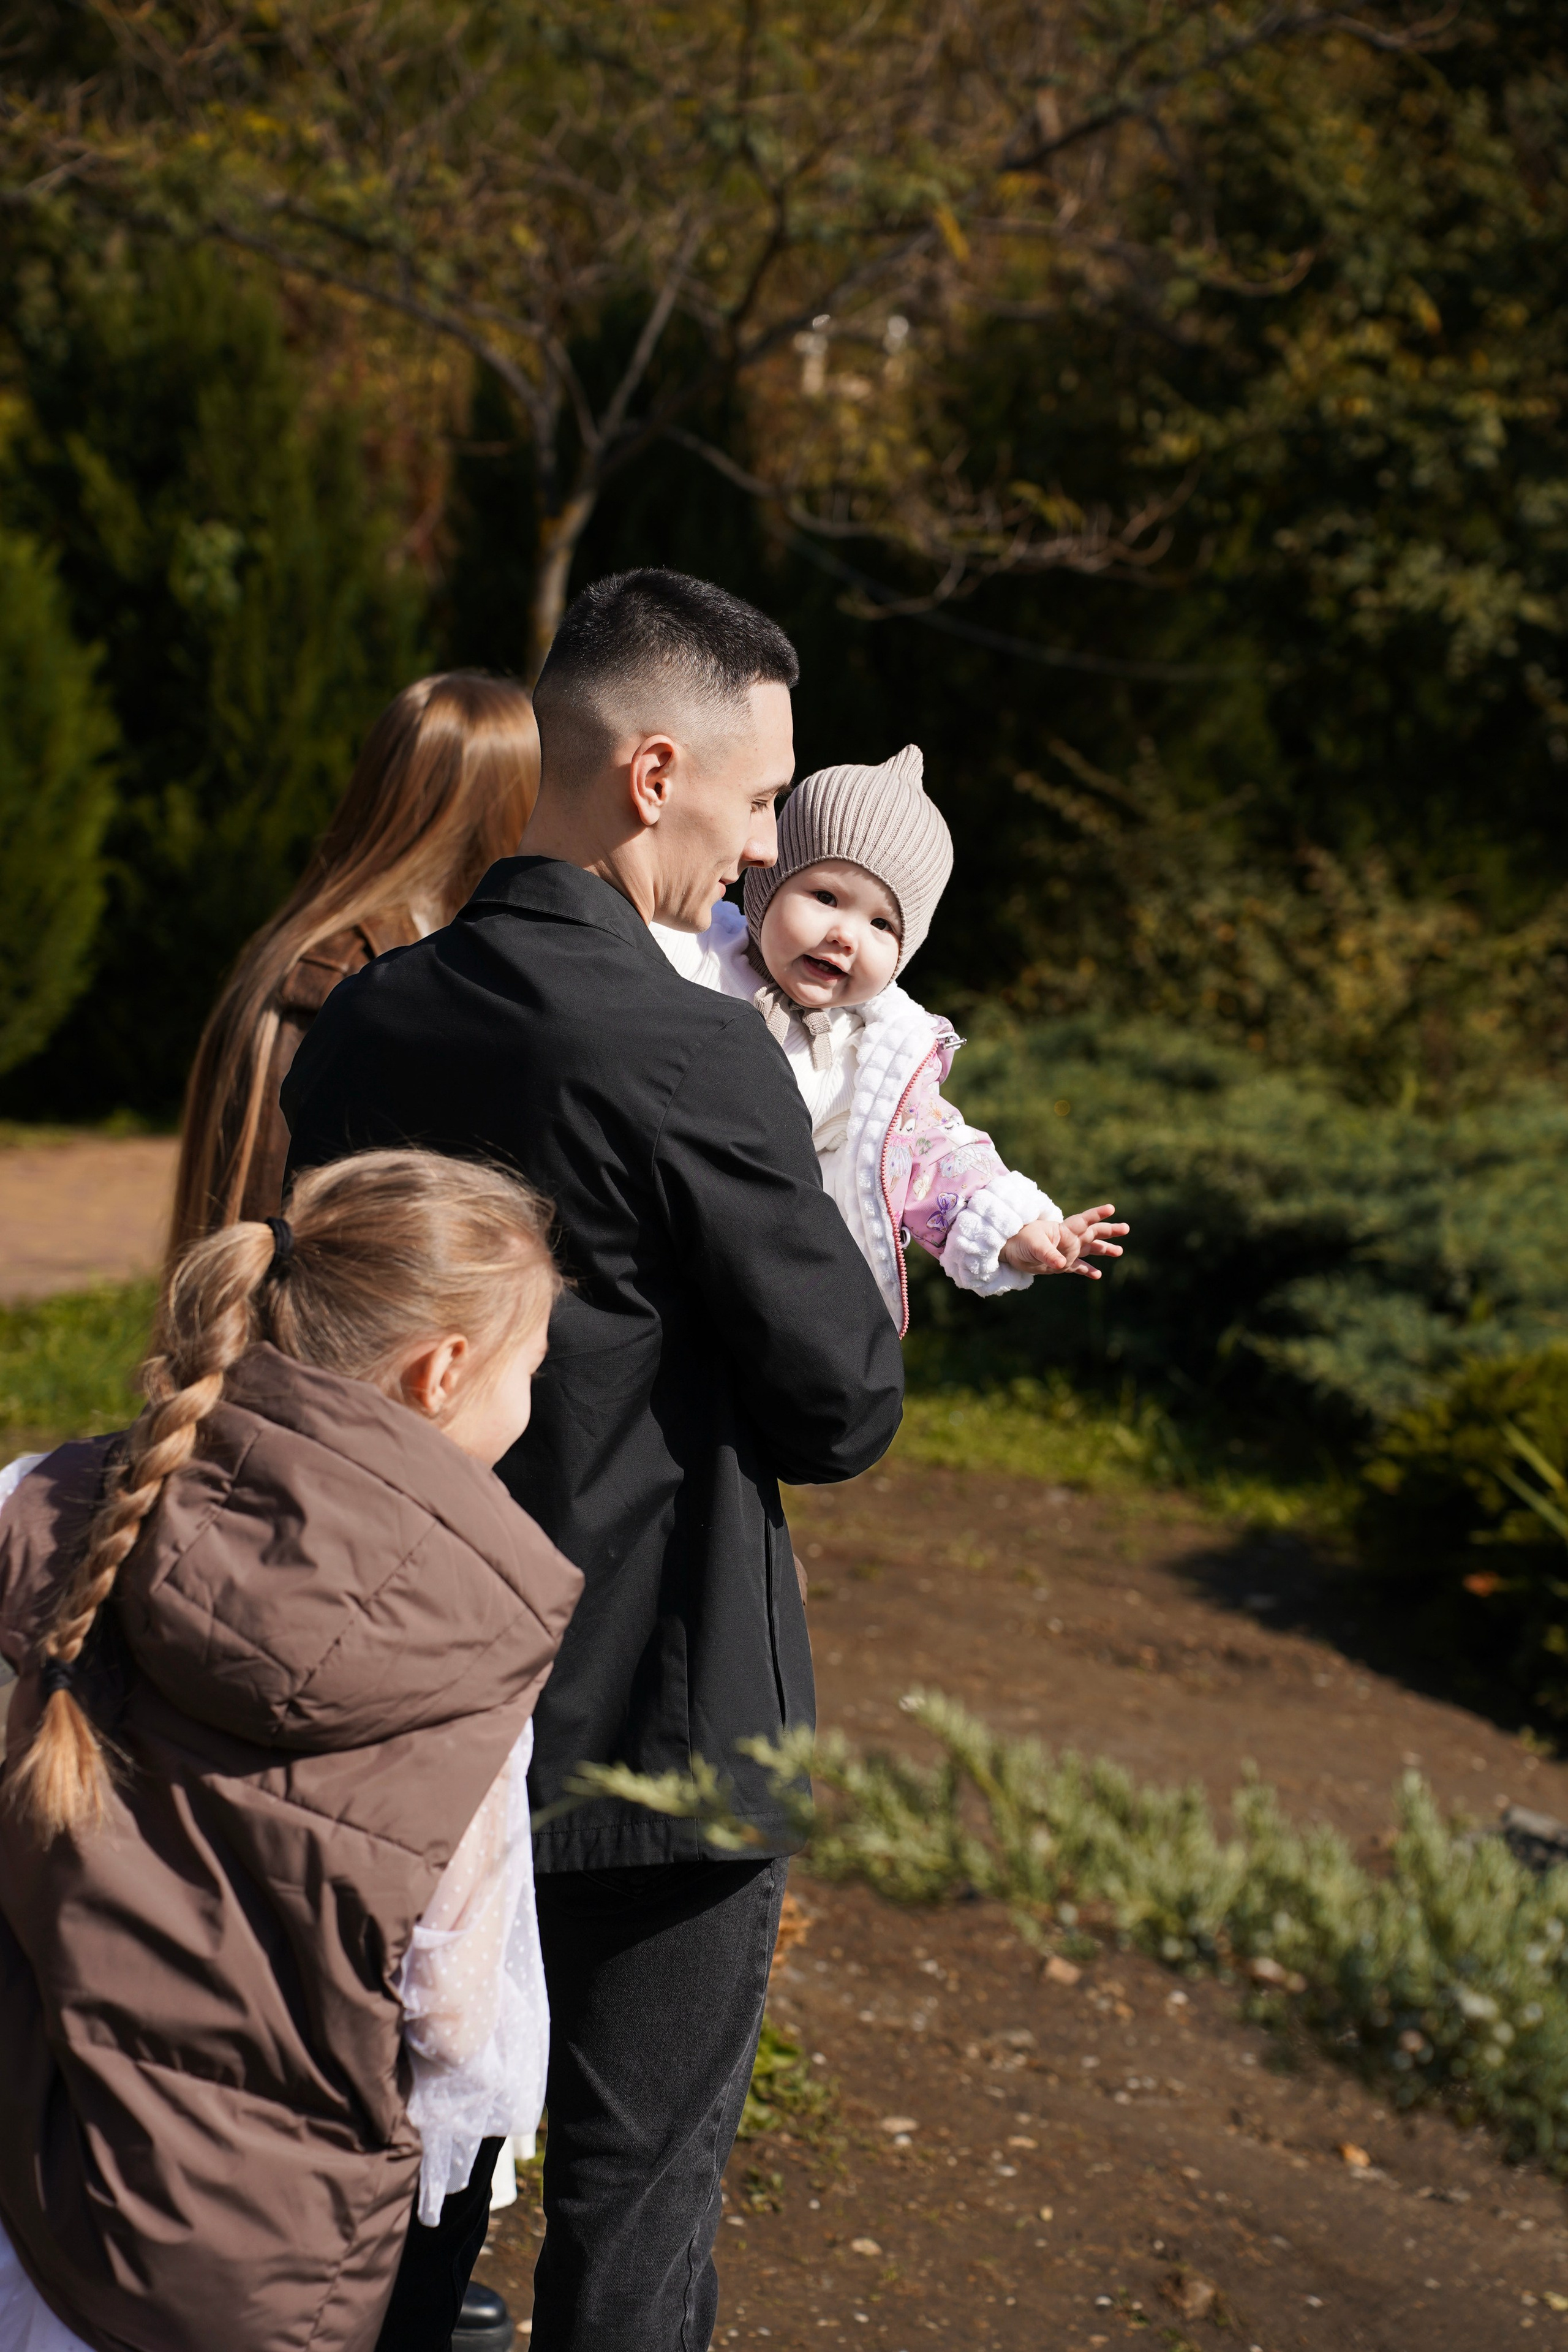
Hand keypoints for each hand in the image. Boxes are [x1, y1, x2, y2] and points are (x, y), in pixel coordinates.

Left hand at [1000, 1203, 1127, 1279]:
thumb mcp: (1034, 1246)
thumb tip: (1062, 1265)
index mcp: (1064, 1230)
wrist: (1009, 1249)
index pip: (1084, 1220)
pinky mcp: (1061, 1264)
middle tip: (1126, 1228)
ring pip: (1090, 1249)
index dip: (1097, 1214)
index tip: (1111, 1208)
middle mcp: (1069, 1239)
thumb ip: (1048, 1254)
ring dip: (1104, 1250)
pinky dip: (1088, 1270)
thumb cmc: (1020, 1240)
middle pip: (1093, 1233)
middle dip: (1109, 1231)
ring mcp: (1066, 1251)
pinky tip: (1098, 1275)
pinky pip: (1078, 1267)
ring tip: (1120, 1251)